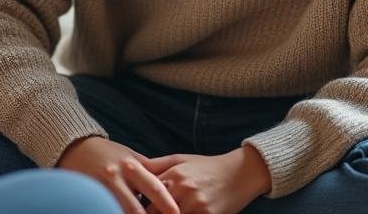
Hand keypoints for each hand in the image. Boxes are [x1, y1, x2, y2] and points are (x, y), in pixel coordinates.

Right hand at [56, 136, 178, 213]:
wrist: (74, 147)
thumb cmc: (107, 153)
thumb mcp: (130, 156)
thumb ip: (148, 170)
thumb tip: (172, 184)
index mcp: (131, 166)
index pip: (154, 188)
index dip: (167, 204)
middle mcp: (116, 177)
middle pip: (136, 209)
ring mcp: (100, 189)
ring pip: (119, 212)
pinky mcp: (89, 196)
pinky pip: (103, 211)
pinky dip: (112, 213)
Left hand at [140, 147, 270, 213]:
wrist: (240, 173)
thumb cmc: (207, 167)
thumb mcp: (181, 159)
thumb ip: (156, 165)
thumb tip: (131, 167)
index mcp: (173, 175)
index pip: (145, 194)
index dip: (135, 204)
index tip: (127, 208)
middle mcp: (182, 189)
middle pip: (154, 211)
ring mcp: (196, 204)